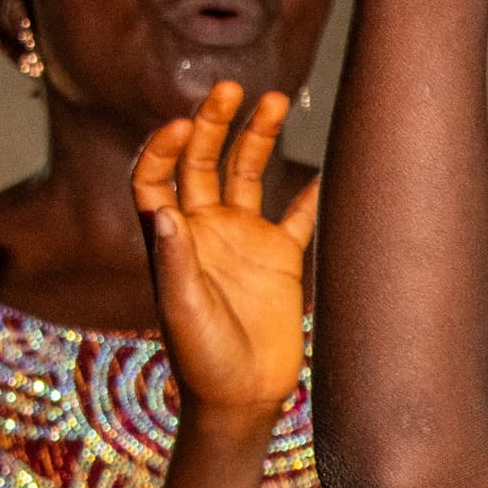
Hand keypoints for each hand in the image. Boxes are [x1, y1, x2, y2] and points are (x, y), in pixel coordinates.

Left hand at [136, 83, 315, 422]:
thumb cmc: (202, 362)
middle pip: (202, 160)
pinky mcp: (281, 257)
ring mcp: (244, 240)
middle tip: (230, 88)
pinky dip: (313, 190)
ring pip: (248, 173)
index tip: (180, 124)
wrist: (243, 399)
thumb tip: (165, 212)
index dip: (162, 147)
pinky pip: (298, 213)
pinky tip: (330, 163)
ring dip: (258, 137)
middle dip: (213, 123)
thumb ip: (174, 263)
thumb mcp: (184, 313)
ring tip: (275, 100)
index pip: (157, 177)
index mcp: (172, 239)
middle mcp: (205, 229)